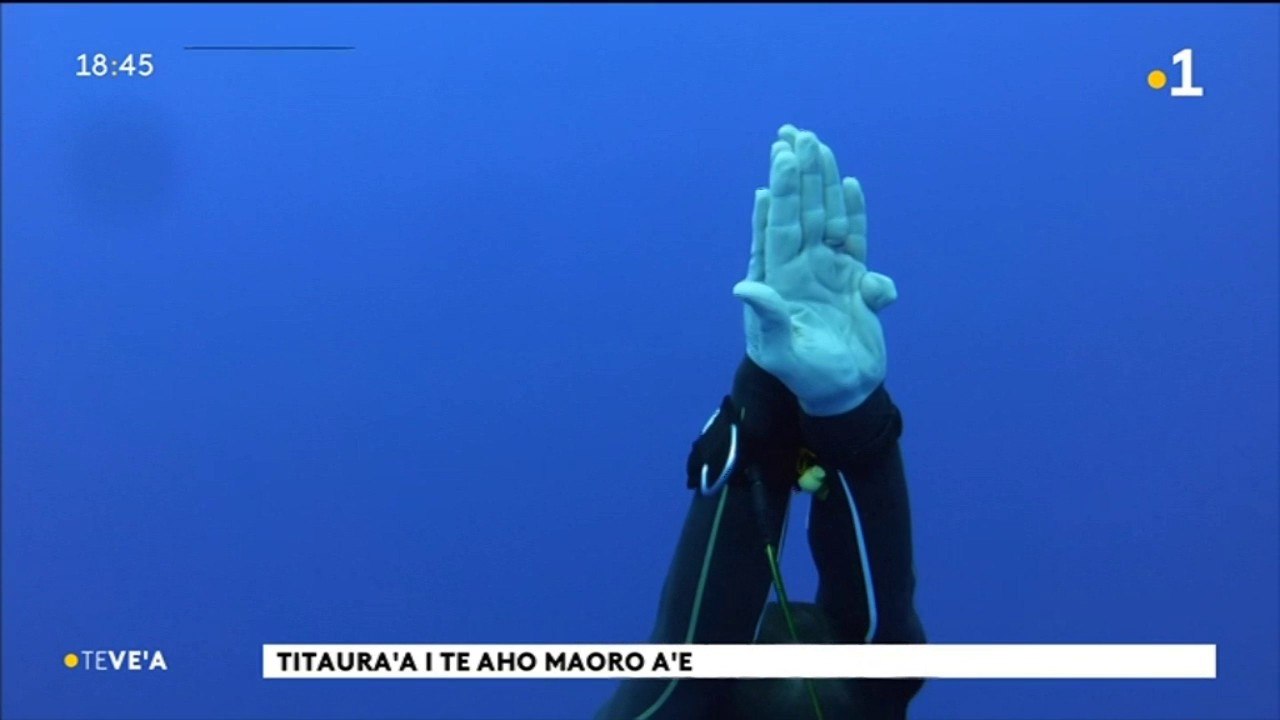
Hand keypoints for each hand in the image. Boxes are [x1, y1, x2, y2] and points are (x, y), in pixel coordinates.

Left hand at [733, 125, 898, 416]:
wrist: (843, 391)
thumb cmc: (804, 375)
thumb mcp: (778, 351)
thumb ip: (766, 317)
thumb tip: (745, 285)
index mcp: (778, 280)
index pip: (778, 226)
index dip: (779, 192)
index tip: (778, 157)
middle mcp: (801, 268)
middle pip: (802, 211)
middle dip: (798, 173)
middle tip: (795, 134)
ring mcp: (829, 271)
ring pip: (827, 217)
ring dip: (823, 183)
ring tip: (819, 146)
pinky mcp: (855, 281)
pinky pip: (855, 239)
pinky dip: (854, 213)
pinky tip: (850, 186)